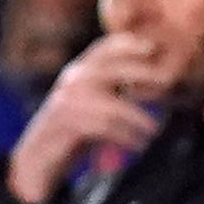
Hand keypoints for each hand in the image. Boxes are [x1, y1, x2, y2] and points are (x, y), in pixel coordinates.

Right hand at [6, 32, 170, 203]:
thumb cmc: (70, 133)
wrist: (36, 159)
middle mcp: (69, 82)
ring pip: (108, 103)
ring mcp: (65, 102)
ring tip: (154, 130)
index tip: (151, 47)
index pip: (101, 49)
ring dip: (137, 117)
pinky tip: (138, 146)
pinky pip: (102, 127)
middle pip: (108, 68)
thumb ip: (113, 92)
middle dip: (140, 72)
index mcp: (77, 73)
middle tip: (167, 82)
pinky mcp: (64, 125)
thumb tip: (151, 87)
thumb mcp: (92, 105)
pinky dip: (125, 137)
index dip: (125, 43)